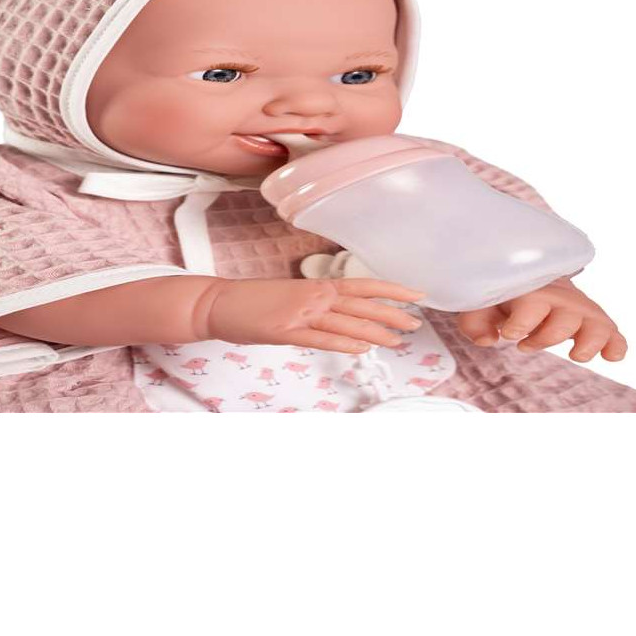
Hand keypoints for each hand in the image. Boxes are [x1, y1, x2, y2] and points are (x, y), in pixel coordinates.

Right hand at [202, 278, 426, 355]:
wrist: (219, 302)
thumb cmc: (255, 302)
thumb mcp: (293, 298)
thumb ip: (319, 305)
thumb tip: (343, 316)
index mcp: (317, 287)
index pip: (362, 286)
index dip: (391, 289)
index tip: (416, 294)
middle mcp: (313, 296)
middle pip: (361, 304)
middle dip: (392, 313)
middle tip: (416, 322)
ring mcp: (300, 313)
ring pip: (346, 322)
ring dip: (374, 331)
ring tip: (397, 340)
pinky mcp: (285, 331)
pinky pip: (319, 338)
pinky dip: (342, 343)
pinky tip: (361, 349)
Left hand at [456, 278, 626, 362]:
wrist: (533, 276)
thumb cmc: (506, 292)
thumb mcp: (482, 301)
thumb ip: (475, 319)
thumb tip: (489, 340)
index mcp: (532, 288)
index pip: (533, 304)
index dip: (522, 324)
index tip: (509, 334)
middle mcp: (560, 297)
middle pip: (565, 318)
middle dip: (546, 338)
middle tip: (526, 345)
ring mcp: (580, 308)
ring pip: (596, 323)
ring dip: (590, 343)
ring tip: (575, 355)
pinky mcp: (593, 321)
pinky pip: (612, 331)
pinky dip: (616, 344)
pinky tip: (611, 356)